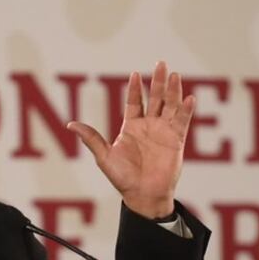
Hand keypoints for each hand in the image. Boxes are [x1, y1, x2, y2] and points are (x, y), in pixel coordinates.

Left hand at [68, 61, 194, 218]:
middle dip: (158, 81)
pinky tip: (189, 97)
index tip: (135, 74)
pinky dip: (186, 110)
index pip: (135, 102)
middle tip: (161, 64)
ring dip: (173, 90)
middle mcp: (149, 126)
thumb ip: (91, 138)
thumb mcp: (104, 157)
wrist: (143, 195)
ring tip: (174, 75)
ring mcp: (164, 132)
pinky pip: (182, 122)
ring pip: (170, 106)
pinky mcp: (176, 141)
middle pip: (155, 98)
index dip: (135, 88)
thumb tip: (70, 124)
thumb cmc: (123, 179)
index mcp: (132, 127)